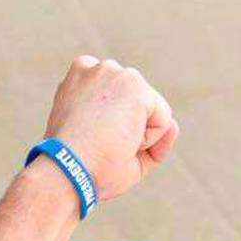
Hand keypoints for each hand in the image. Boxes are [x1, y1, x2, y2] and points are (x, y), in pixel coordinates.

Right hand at [41, 55, 178, 201]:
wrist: (66, 171)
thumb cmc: (83, 169)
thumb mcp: (110, 151)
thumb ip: (143, 138)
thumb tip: (174, 125)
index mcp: (79, 81)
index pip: (118, 104)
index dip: (113, 132)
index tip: (87, 142)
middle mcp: (95, 69)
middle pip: (136, 107)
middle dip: (127, 133)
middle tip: (98, 146)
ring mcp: (115, 73)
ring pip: (151, 111)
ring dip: (137, 136)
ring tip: (108, 143)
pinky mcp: (134, 85)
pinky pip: (162, 120)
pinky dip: (148, 140)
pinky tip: (122, 142)